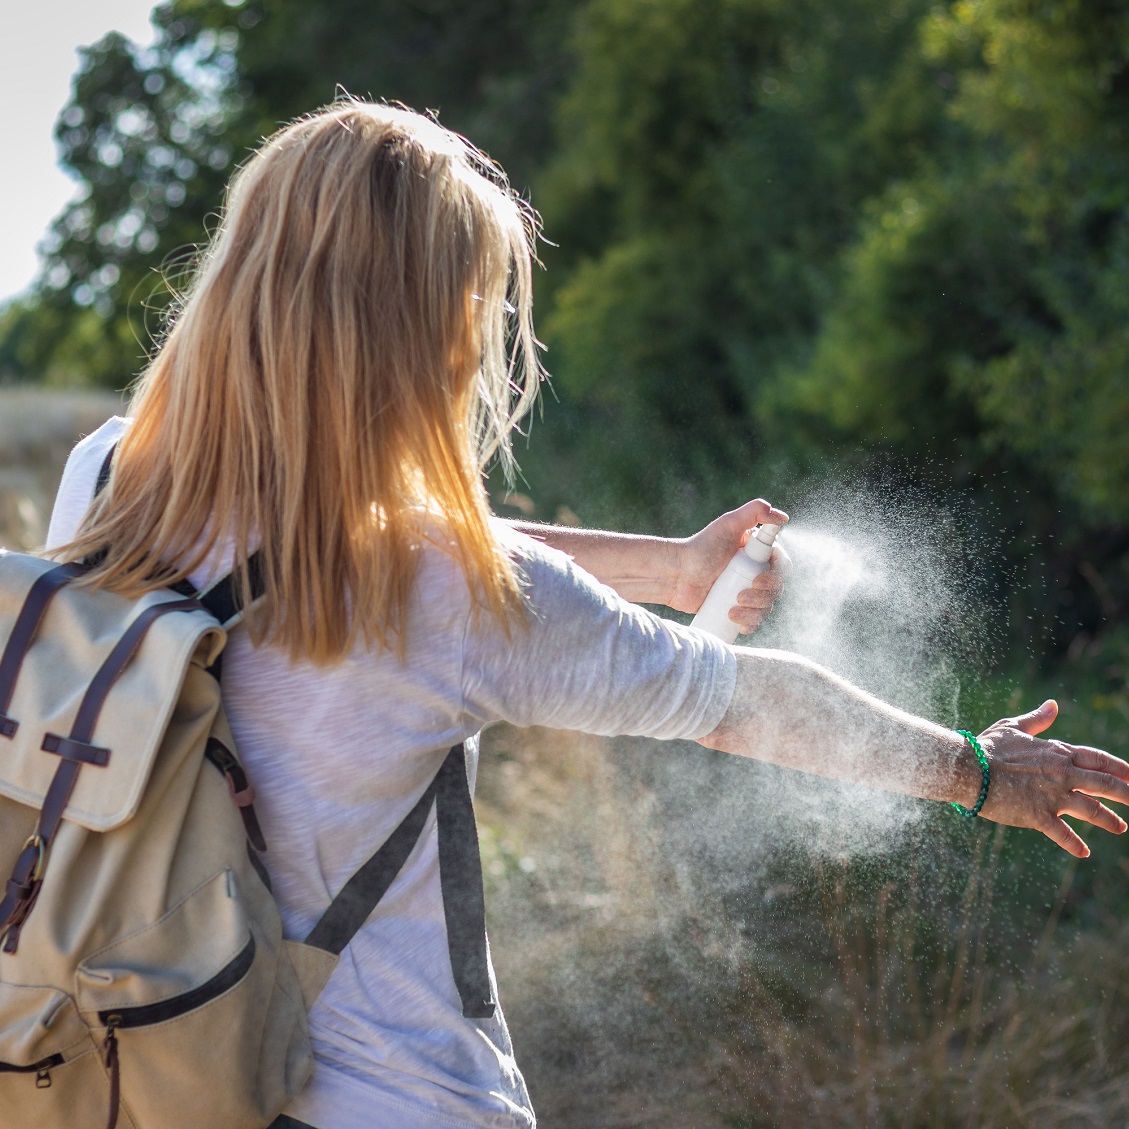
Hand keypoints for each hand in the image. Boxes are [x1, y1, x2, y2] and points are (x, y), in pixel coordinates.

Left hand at [670, 499, 789, 633]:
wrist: (676, 574)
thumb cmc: (700, 547)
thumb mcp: (728, 524)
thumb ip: (755, 511)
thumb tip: (784, 517)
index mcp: (759, 554)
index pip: (782, 567)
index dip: (776, 576)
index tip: (757, 580)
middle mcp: (755, 573)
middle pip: (775, 590)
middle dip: (762, 597)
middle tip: (740, 595)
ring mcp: (746, 592)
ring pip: (765, 608)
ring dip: (754, 612)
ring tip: (731, 609)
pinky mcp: (735, 610)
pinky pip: (752, 622)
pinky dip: (749, 625)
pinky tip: (737, 623)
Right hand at [977, 700, 1128, 856]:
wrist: (968, 767)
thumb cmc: (987, 746)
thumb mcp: (1013, 727)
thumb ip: (1037, 719)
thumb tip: (1053, 705)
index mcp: (1058, 752)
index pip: (1100, 759)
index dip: (1122, 769)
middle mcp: (1062, 773)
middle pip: (1106, 784)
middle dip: (1128, 793)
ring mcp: (1053, 795)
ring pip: (1092, 810)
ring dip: (1110, 820)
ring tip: (1121, 828)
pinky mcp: (1038, 815)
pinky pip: (1063, 833)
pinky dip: (1074, 844)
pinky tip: (1084, 853)